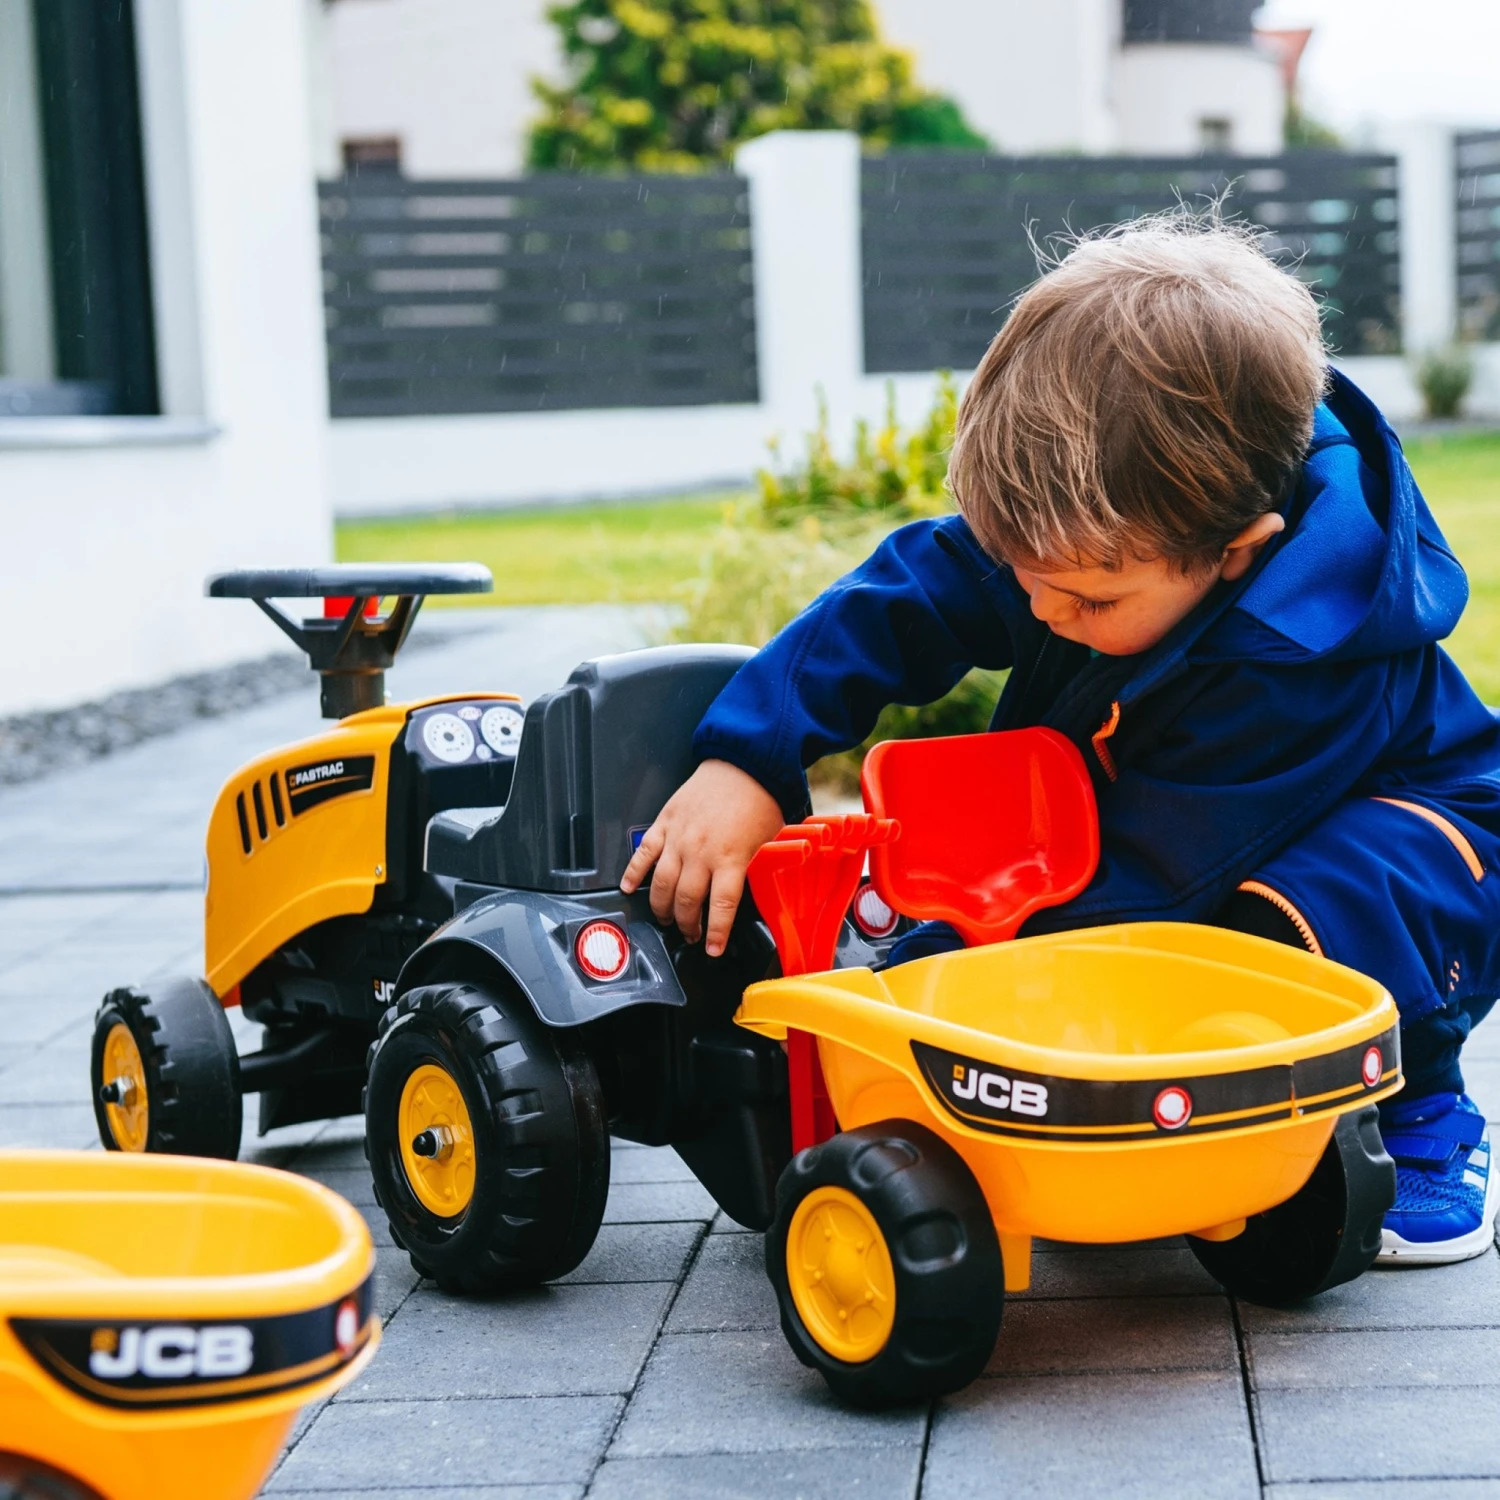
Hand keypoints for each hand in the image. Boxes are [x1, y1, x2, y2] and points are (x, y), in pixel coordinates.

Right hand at [620, 759, 784, 956]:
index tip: (713, 949)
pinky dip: (633, 873)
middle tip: (690, 934)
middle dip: (687, 924)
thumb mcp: (768, 841)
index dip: (716, 933)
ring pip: (661, 884)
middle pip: (686, 901)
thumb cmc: (759, 797)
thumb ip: (754, 868)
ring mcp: (679, 838)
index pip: (720, 907)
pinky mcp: (665, 823)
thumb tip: (750, 890)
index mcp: (730, 858)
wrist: (743, 762)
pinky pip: (644, 853)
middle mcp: (701, 852)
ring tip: (666, 918)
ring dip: (662, 907)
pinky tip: (628, 888)